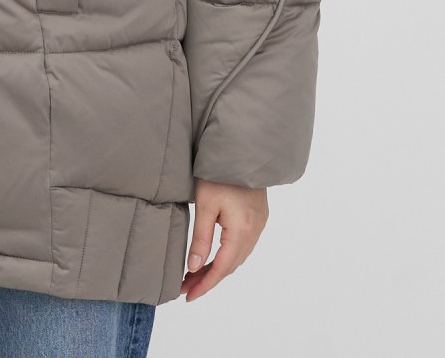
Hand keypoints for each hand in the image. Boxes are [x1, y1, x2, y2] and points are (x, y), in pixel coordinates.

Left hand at [180, 179, 268, 301]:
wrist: (242, 149)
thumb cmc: (220, 173)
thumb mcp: (205, 205)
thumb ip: (201, 238)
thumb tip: (194, 268)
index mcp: (242, 231)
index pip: (222, 268)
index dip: (204, 285)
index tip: (187, 296)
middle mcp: (255, 231)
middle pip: (230, 265)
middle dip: (208, 278)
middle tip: (185, 287)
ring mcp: (259, 224)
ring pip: (238, 257)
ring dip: (218, 267)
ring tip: (195, 274)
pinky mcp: (258, 216)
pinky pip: (243, 245)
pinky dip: (227, 255)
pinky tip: (214, 256)